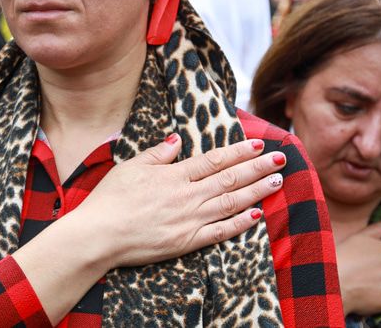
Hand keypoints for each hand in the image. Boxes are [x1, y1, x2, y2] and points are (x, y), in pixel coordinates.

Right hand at [75, 134, 285, 269]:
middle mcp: (188, 195)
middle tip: (281, 159)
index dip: (239, 152)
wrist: (100, 235)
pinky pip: (221, 232)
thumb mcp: (131, 167)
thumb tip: (176, 139)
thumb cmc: (110, 199)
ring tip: (277, 181)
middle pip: (231, 178)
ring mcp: (190, 219)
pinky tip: (257, 215)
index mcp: (174, 175)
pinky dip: (240, 223)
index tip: (259, 144)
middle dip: (258, 167)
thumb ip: (157, 154)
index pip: (215, 160)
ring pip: (232, 202)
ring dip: (257, 191)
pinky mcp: (188, 242)